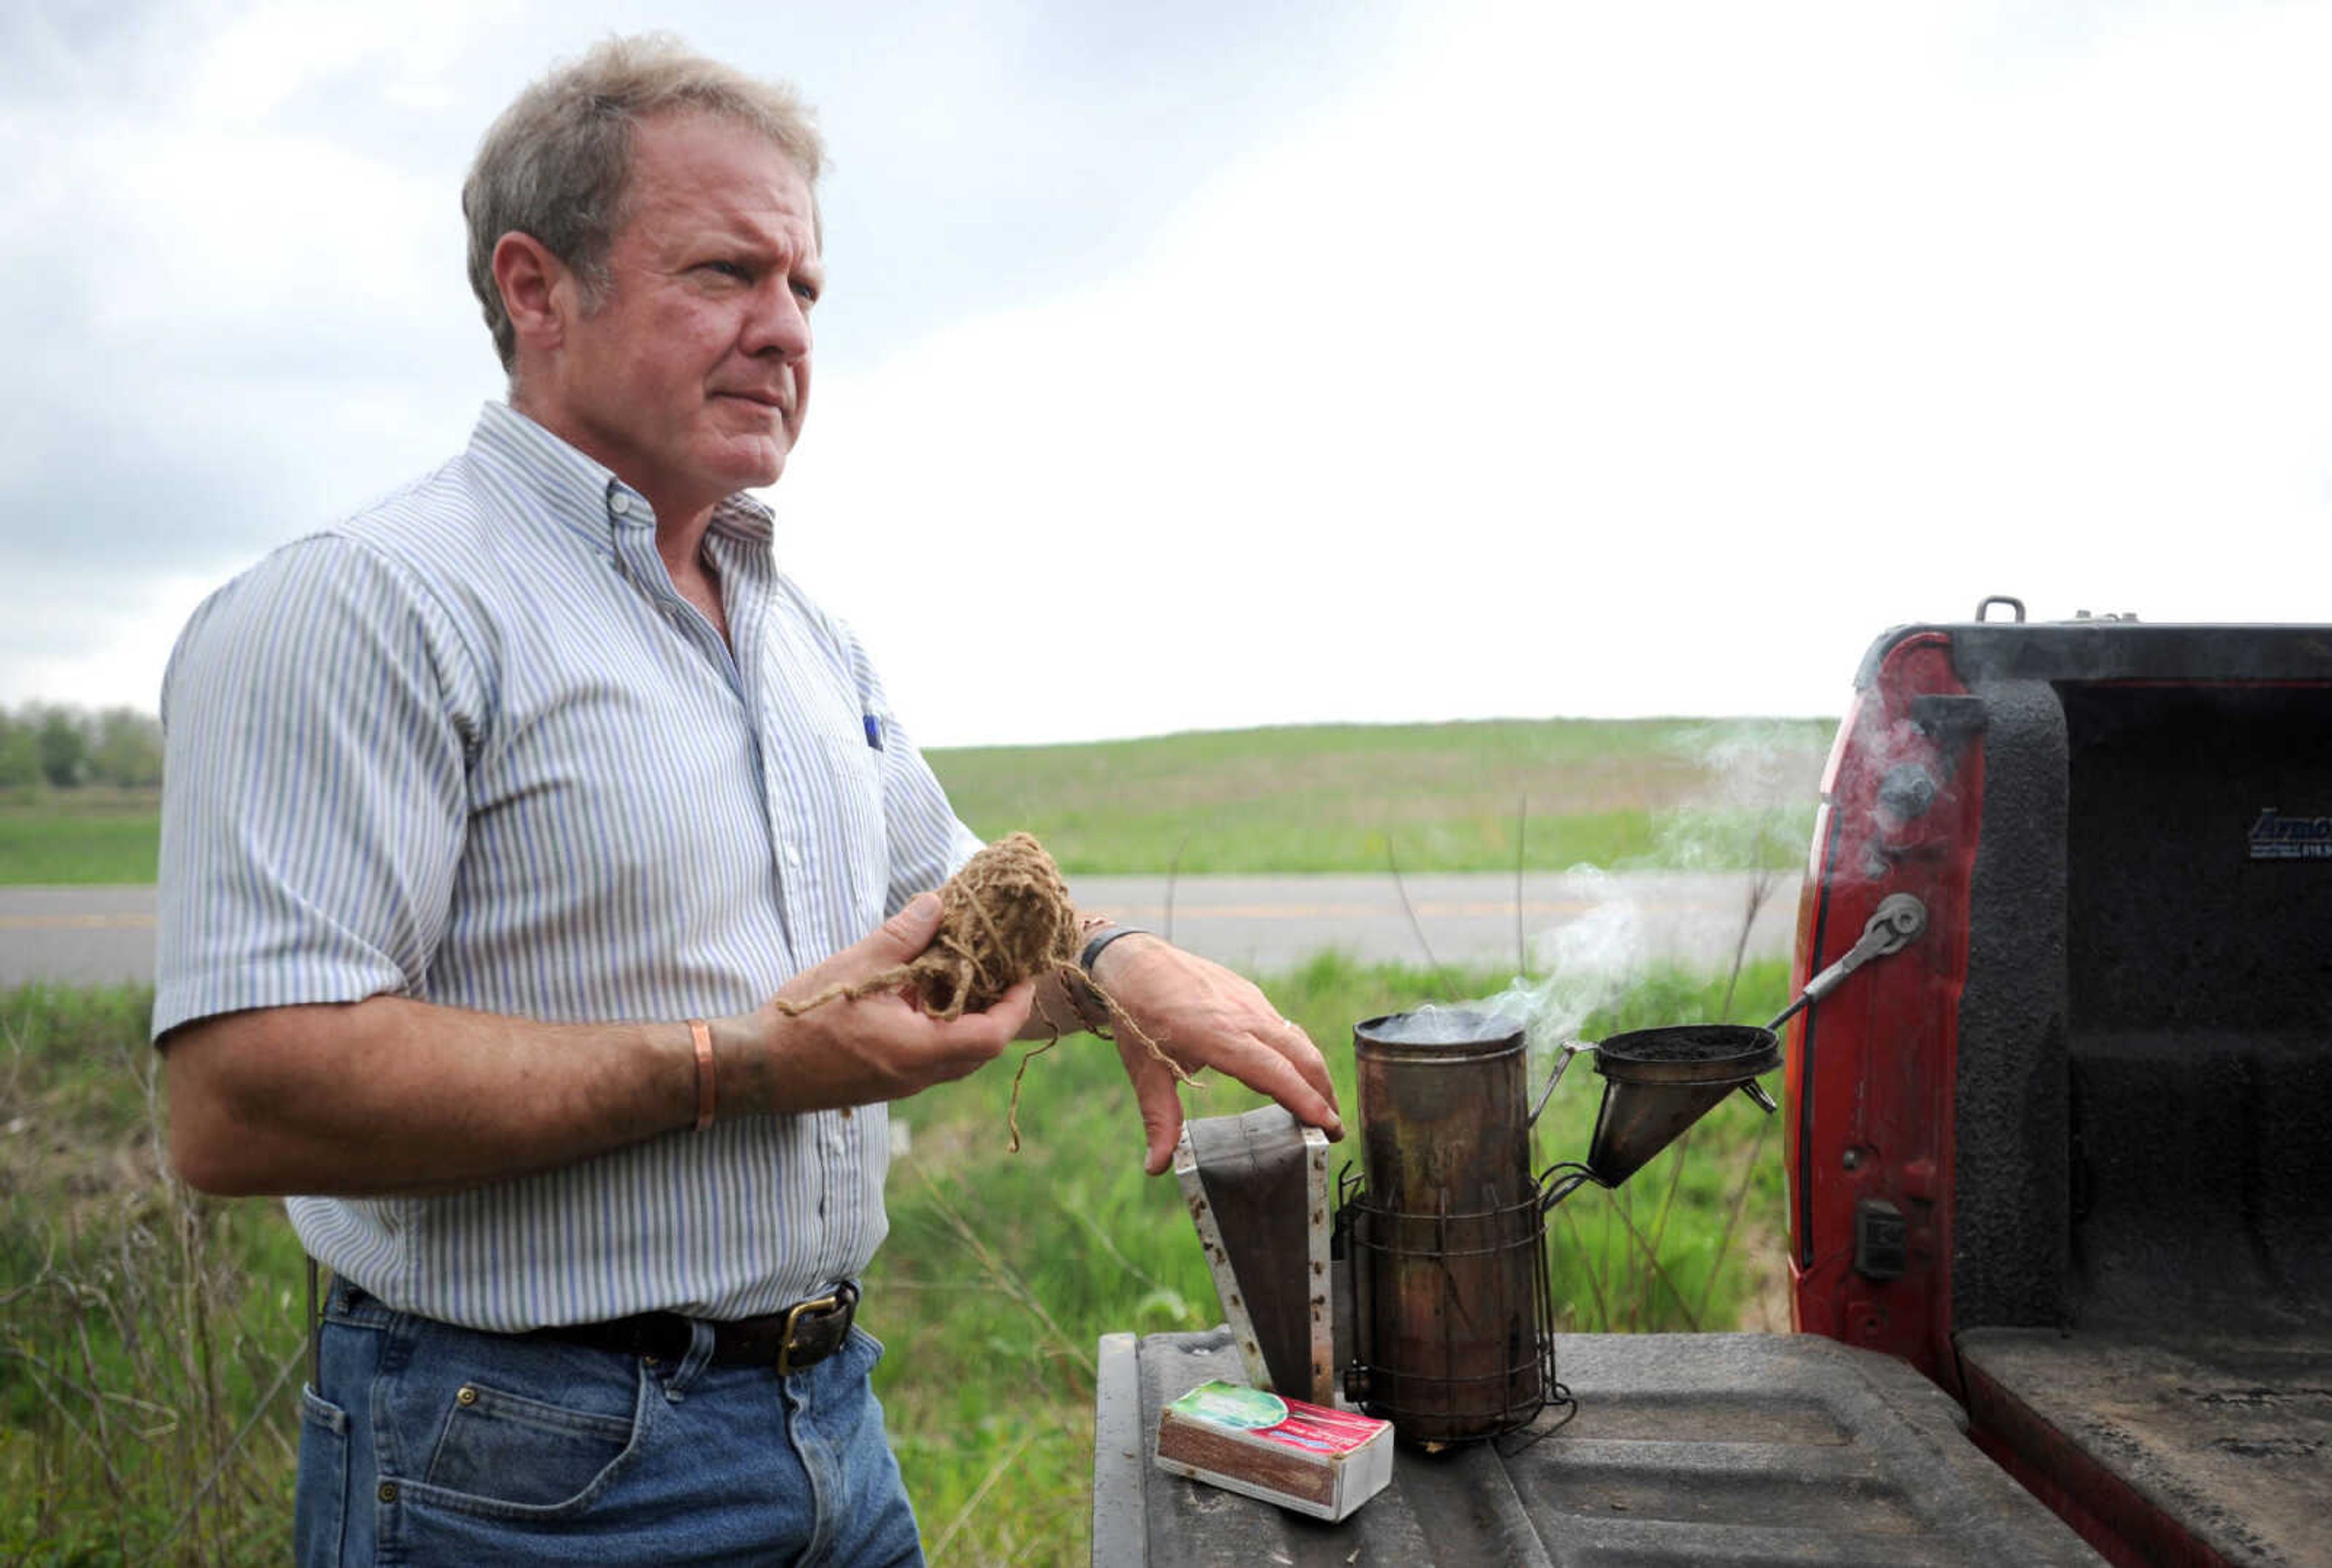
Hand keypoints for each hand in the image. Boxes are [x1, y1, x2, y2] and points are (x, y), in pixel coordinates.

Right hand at [721, 894, 1035, 1113]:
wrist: (756, 1069)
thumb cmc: (803, 1020)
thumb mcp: (856, 966)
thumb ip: (902, 936)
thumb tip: (937, 904)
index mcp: (918, 1051)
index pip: (991, 1037)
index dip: (1015, 1006)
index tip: (1024, 975)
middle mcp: (917, 1076)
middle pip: (980, 1051)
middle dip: (997, 1013)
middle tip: (1000, 973)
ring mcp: (900, 1084)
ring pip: (955, 1058)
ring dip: (967, 1022)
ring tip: (964, 978)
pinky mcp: (884, 1083)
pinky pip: (929, 1059)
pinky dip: (940, 1030)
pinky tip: (922, 997)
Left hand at [1092, 936, 1342, 1175]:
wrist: (1135, 960)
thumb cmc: (1137, 1014)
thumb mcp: (1144, 1071)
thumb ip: (1159, 1119)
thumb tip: (1157, 1166)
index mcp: (1219, 1036)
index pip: (1276, 1073)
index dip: (1306, 1101)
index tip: (1329, 1126)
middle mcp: (1244, 1016)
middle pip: (1302, 1057)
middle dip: (1325, 1093)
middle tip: (1335, 1130)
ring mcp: (1251, 1002)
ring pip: (1298, 1040)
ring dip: (1315, 1074)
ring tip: (1322, 1107)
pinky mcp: (1251, 995)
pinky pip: (1284, 1027)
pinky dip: (1298, 1054)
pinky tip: (1293, 1075)